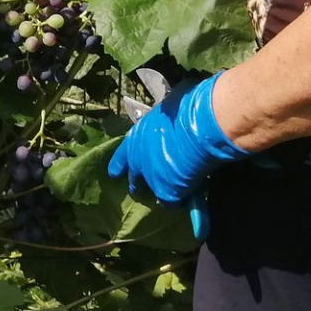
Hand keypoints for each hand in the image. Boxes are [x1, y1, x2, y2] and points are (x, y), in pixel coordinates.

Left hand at [107, 74, 248, 238]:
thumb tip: (173, 116)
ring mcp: (151, 178)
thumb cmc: (186, 107)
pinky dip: (184, 202)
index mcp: (135, 137)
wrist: (197, 125)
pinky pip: (175, 203)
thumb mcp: (168, 111)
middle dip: (140, 186)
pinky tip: (192, 198)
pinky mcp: (167, 192)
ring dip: (165, 193)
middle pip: (135, 180)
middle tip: (147, 190)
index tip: (113, 174)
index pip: (121, 156)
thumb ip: (165, 121)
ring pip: (156, 194)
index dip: (119, 166)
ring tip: (177, 193)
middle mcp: (138, 160)